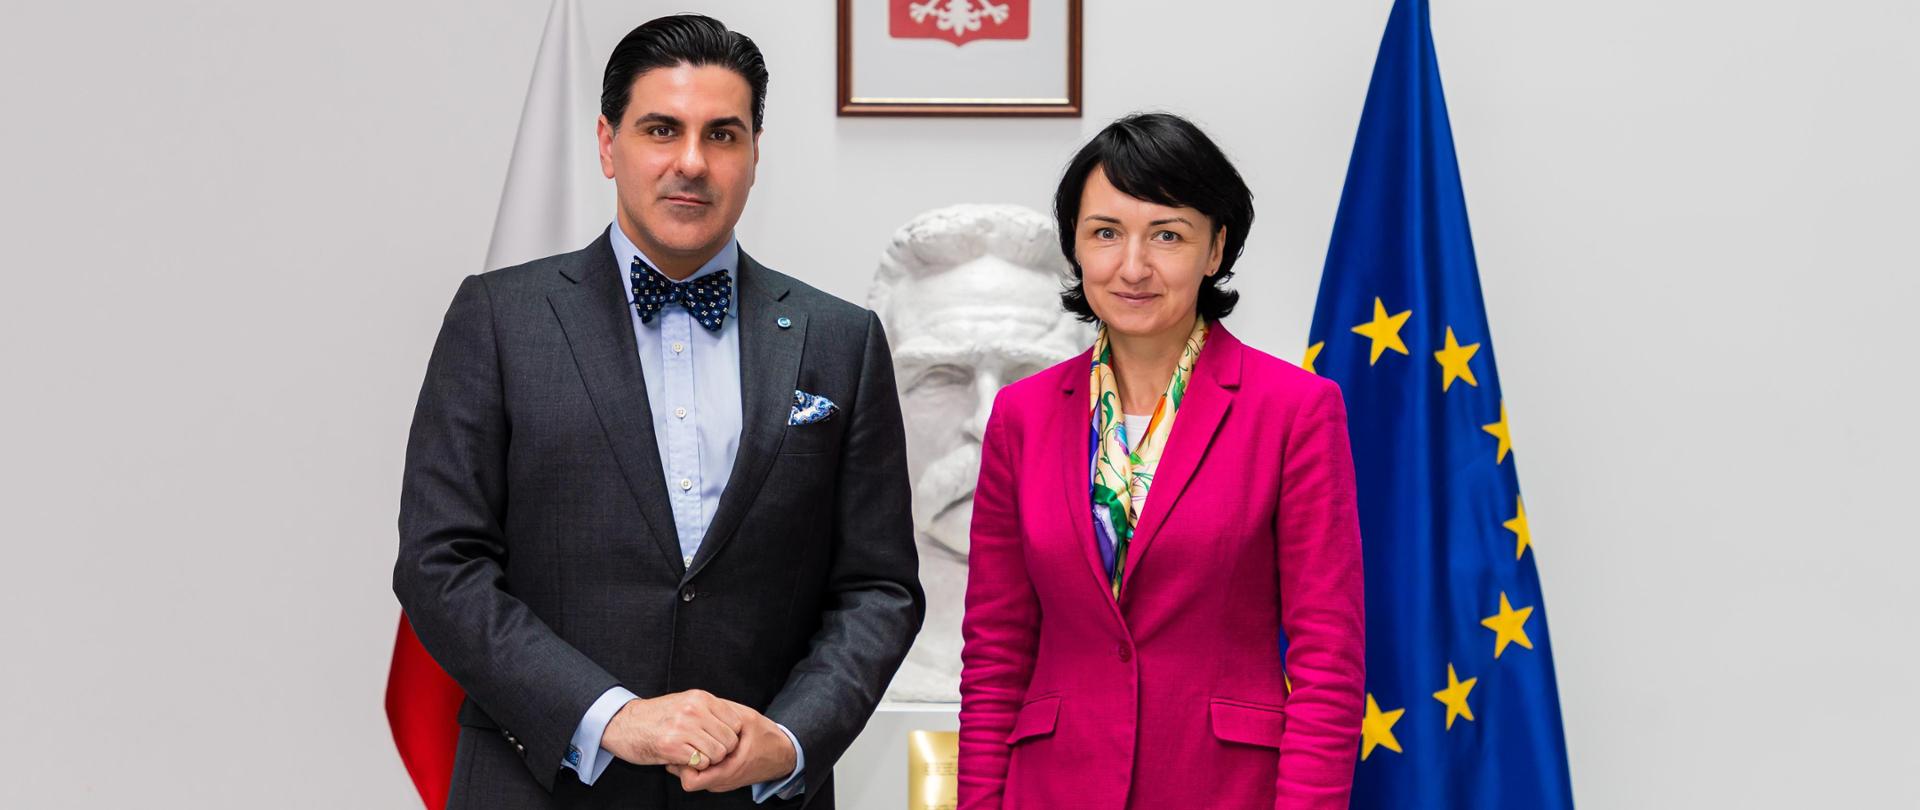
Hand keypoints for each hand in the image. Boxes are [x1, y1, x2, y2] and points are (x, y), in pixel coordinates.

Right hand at [601, 690, 743, 769]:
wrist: (623, 723)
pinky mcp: (672, 746)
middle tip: (706, 751)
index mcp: (700, 698)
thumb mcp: (685, 702)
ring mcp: (683, 728)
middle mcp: (694, 710)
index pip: (736, 723)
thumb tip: (736, 725)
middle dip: (721, 750)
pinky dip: (696, 765)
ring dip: (709, 759)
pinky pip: (701, 762)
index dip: (730, 736)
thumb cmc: (656, 716)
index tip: (718, 740)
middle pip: (729, 740)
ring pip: (718, 753)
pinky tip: (684, 758)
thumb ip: (709, 710)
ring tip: (695, 754)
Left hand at [666, 700, 797, 793]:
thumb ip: (721, 716)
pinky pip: (703, 773)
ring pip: (695, 774)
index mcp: (727, 771)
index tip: (689, 744)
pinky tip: (708, 743)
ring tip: (700, 739)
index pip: (690, 780)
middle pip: (689, 776)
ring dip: (694, 758)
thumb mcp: (746, 719)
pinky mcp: (723, 779)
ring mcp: (722, 782)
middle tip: (689, 738)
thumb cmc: (768, 738)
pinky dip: (702, 759)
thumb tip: (696, 710)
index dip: (685, 763)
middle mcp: (721, 782)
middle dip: (687, 758)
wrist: (785, 754)